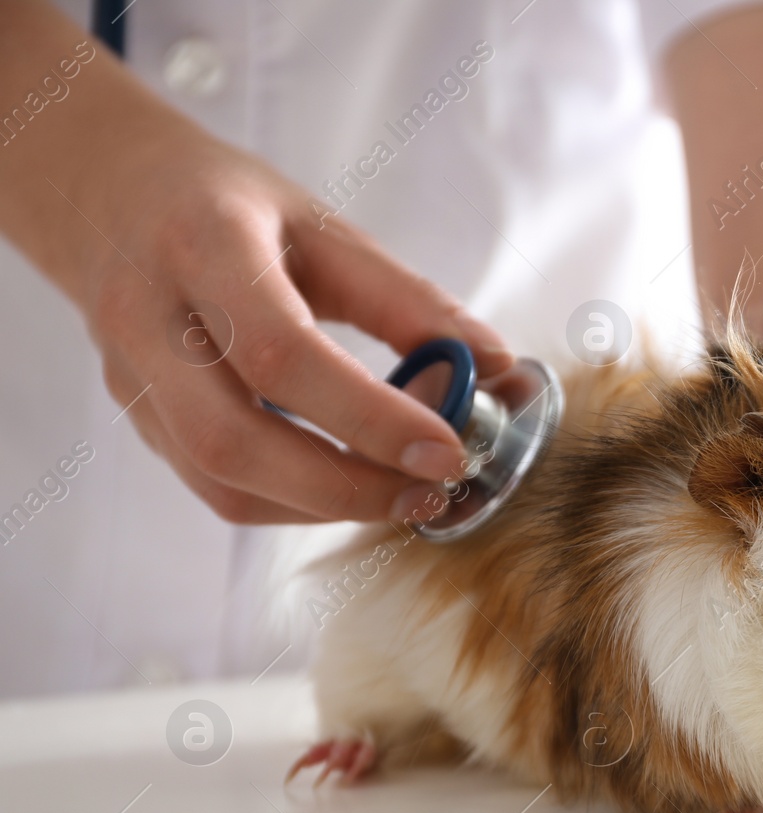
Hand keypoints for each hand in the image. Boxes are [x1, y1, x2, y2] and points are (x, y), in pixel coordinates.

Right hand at [0, 2, 510, 523]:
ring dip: (325, 506)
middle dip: (346, 487)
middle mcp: (148, 319)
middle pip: (234, 442)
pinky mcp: (138, 420)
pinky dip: (294, 501)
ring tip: (404, 495)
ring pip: (221, 482)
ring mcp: (131, 379)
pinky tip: (350, 483)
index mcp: (202, 246)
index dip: (371, 416)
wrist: (102, 193)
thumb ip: (409, 301)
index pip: (282, 354)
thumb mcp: (322, 226)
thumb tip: (497, 367)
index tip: (449, 449)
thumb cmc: (223, 204)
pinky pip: (216, 487)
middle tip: (431, 493)